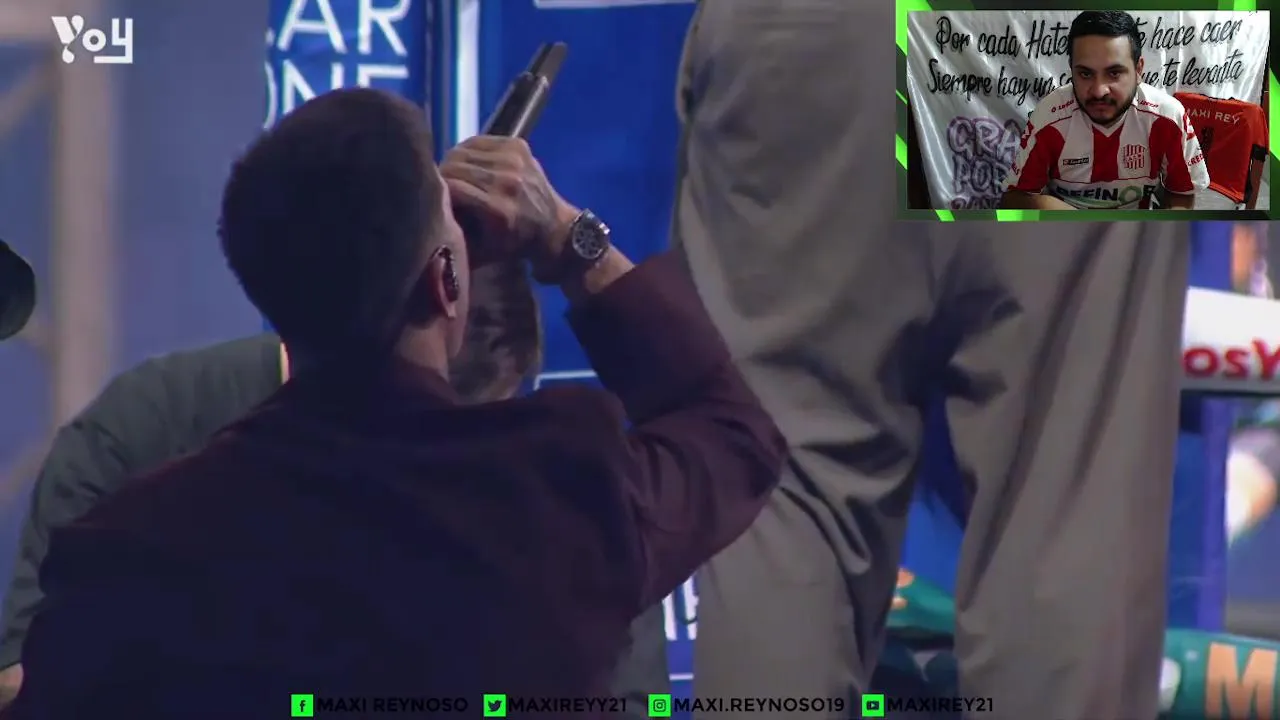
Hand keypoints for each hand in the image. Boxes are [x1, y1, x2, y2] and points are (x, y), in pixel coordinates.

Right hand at [441, 136, 579, 270]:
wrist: (554, 227)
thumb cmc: (513, 244)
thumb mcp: (481, 252)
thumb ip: (453, 235)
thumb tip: (424, 214)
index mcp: (497, 208)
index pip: (451, 186)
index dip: (437, 190)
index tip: (433, 199)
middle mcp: (506, 180)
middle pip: (454, 165)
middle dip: (442, 176)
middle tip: (442, 188)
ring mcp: (514, 159)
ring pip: (462, 151)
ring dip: (453, 163)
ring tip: (455, 177)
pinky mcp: (517, 145)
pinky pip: (477, 141)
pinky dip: (469, 152)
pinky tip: (472, 165)